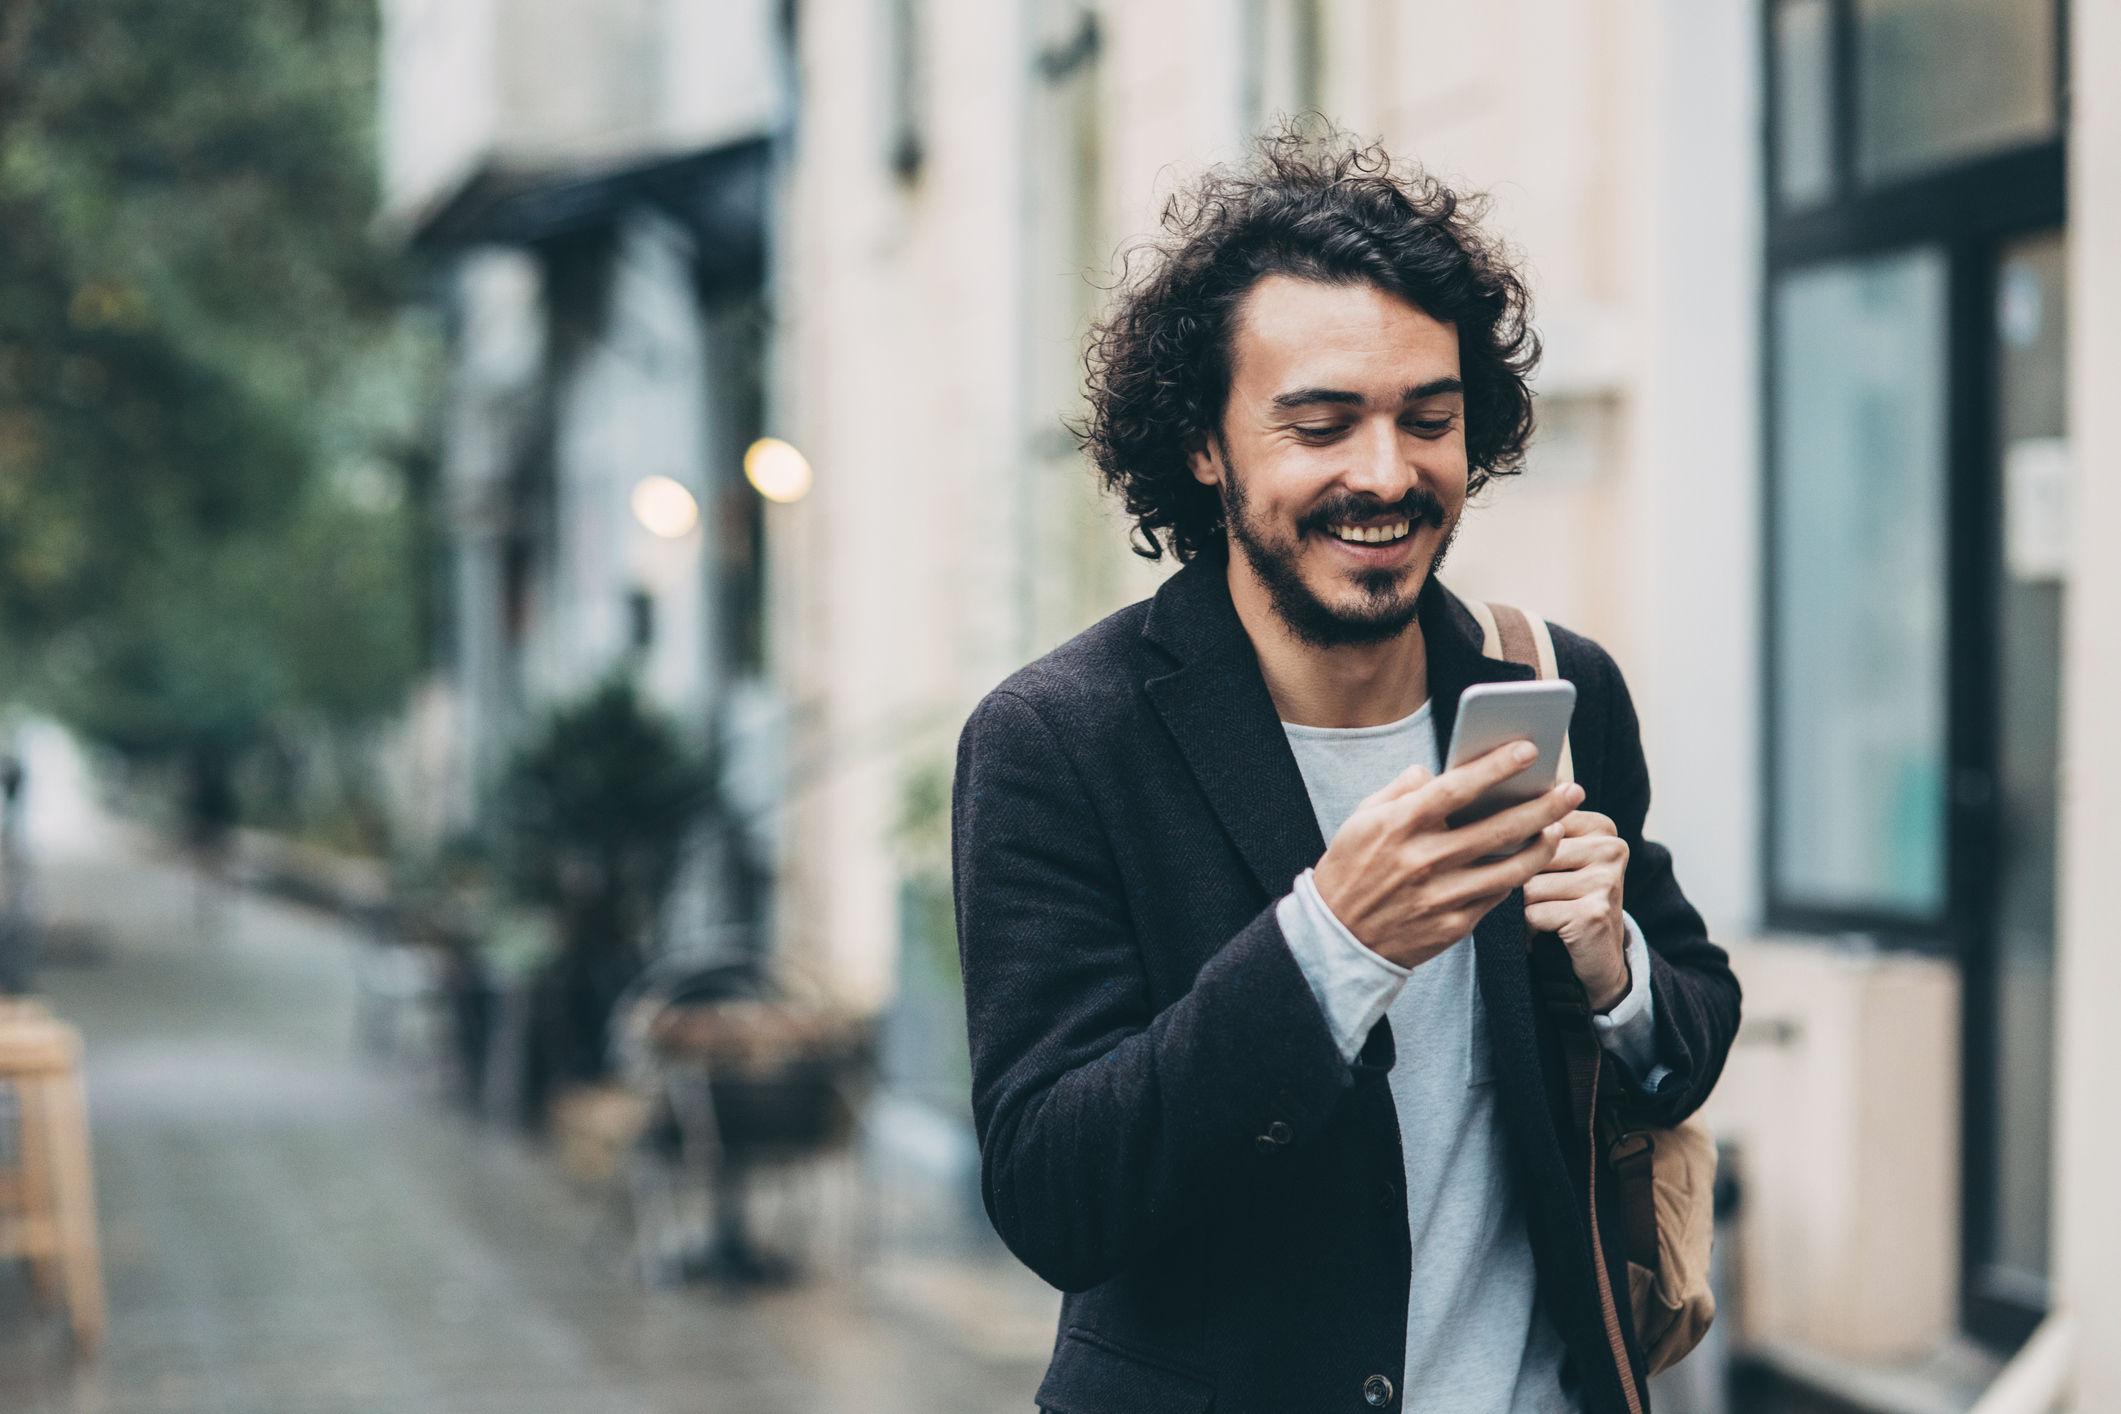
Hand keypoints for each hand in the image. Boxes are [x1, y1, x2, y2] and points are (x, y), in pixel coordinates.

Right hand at [1312, 741, 1584, 970]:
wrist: (1338, 940)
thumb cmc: (1351, 870)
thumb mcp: (1360, 820)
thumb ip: (1399, 791)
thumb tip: (1433, 770)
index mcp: (1399, 825)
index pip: (1456, 788)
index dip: (1496, 767)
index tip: (1529, 749)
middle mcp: (1424, 860)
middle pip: (1498, 828)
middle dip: (1542, 805)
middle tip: (1571, 790)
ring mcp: (1441, 896)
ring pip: (1509, 867)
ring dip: (1542, 844)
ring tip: (1559, 825)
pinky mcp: (1453, 925)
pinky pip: (1497, 896)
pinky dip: (1517, 875)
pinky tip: (1530, 859)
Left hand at [1521, 810, 1630, 1011]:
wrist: (1599, 959)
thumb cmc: (1568, 901)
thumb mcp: (1557, 860)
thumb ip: (1536, 833)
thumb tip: (1493, 820)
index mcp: (1600, 827)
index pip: (1535, 822)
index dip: (1518, 848)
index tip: (1530, 867)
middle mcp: (1610, 849)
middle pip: (1530, 853)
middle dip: (1520, 880)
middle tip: (1536, 897)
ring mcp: (1605, 881)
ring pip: (1529, 885)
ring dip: (1523, 906)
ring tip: (1541, 912)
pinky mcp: (1594, 913)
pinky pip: (1534, 913)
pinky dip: (1528, 926)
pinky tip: (1543, 930)